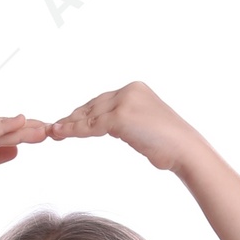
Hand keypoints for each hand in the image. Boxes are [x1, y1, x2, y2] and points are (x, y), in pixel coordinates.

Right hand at [0, 107, 47, 203]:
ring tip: (43, 130)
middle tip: (52, 129)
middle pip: (2, 125)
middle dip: (27, 128)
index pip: (1, 128)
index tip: (44, 133)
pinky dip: (3, 127)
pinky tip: (20, 122)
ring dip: (21, 129)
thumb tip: (16, 150)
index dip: (23, 132)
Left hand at [47, 83, 198, 173]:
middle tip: (56, 127)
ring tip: (54, 131)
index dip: (84, 113)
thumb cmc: (169, 146)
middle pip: (93, 105)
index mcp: (136, 89)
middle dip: (74, 117)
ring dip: (70, 124)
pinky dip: (74, 131)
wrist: (185, 150)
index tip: (70, 122)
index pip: (103, 100)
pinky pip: (92, 126)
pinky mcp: (121, 117)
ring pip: (90, 115)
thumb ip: (127, 122)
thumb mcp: (144, 127)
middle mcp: (129, 90)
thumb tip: (110, 126)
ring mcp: (125, 102)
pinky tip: (61, 133)